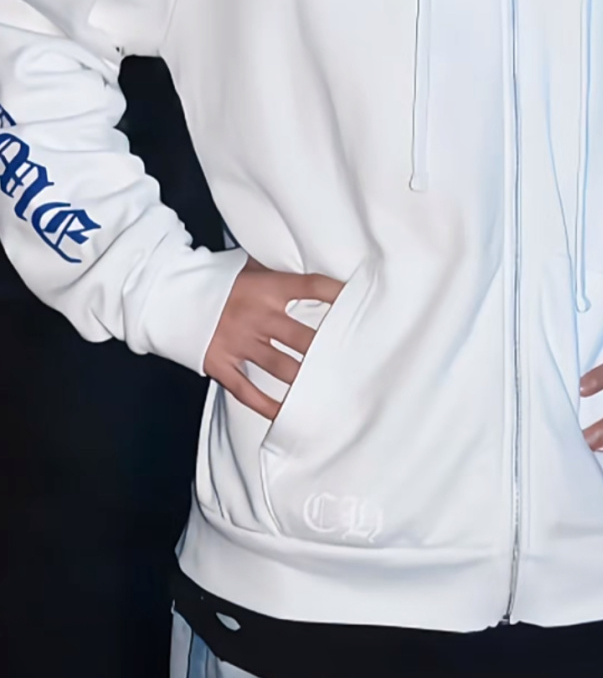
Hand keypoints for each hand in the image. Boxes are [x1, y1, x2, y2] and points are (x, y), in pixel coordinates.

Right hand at [203, 255, 344, 419]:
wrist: (169, 294)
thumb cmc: (215, 278)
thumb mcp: (248, 266)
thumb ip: (276, 272)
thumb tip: (308, 265)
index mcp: (267, 287)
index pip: (313, 287)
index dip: (339, 294)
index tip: (359, 302)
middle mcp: (257, 316)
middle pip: (304, 337)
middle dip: (328, 350)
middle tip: (352, 360)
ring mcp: (239, 342)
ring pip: (282, 367)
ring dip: (305, 379)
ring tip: (329, 389)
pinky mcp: (221, 363)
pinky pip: (248, 390)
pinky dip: (267, 404)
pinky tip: (286, 412)